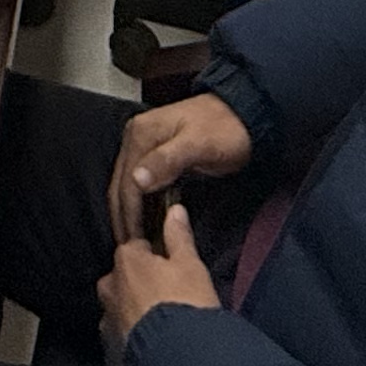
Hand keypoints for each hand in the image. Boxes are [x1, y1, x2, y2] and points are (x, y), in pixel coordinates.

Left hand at [98, 202, 221, 357]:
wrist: (180, 360)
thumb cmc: (187, 304)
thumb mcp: (191, 266)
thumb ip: (179, 237)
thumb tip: (174, 209)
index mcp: (126, 261)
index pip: (137, 249)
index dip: (155, 258)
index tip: (170, 271)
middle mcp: (109, 288)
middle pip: (123, 279)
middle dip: (139, 286)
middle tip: (166, 300)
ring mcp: (107, 322)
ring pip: (119, 310)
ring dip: (134, 314)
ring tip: (160, 328)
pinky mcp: (111, 352)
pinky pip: (120, 339)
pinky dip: (132, 340)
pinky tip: (151, 347)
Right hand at [110, 92, 253, 245]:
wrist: (245, 114)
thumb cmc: (226, 132)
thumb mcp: (200, 145)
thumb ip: (167, 160)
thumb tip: (136, 180)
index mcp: (141, 134)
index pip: (126, 183)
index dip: (129, 216)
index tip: (135, 246)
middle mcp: (136, 137)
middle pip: (120, 185)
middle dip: (123, 218)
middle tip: (131, 251)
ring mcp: (144, 144)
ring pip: (126, 186)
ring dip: (129, 213)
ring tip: (136, 242)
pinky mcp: (154, 153)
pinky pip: (139, 183)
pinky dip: (139, 204)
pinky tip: (145, 221)